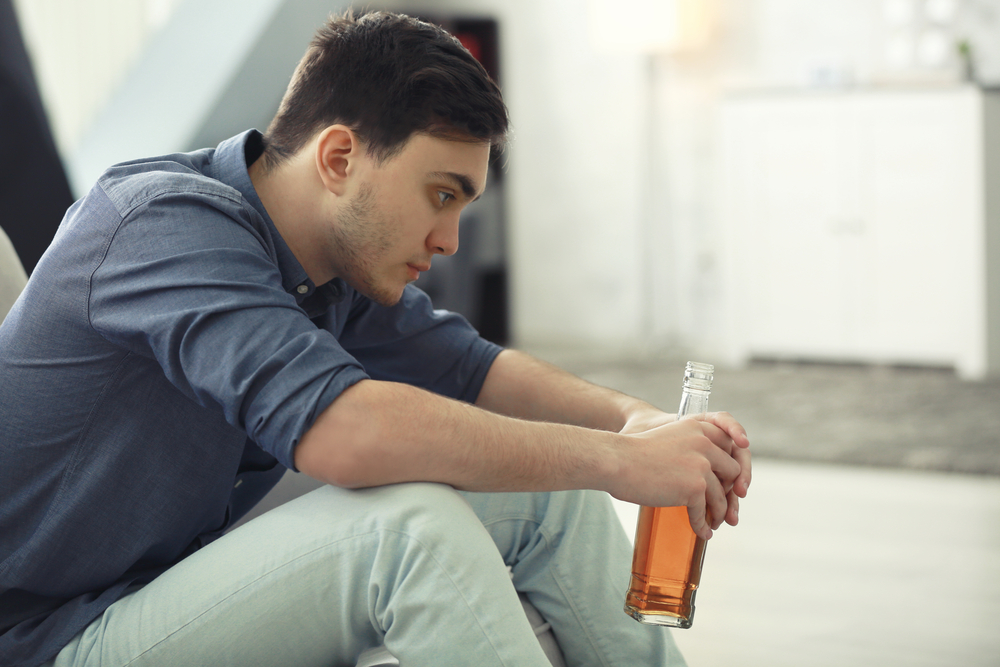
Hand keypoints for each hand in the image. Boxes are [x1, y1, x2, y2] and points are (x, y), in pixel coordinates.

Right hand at [615, 411, 750, 539]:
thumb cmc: (633, 453)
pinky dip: (702, 524)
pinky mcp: (694, 487)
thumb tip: (703, 476)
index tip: (728, 483)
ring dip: (719, 513)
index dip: (729, 466)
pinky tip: (701, 531)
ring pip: (720, 496)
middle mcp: (704, 444)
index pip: (728, 446)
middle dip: (729, 491)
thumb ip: (689, 448)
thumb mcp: (669, 438)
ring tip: (714, 523)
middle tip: (722, 505)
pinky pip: (703, 511)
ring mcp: (701, 466)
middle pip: (732, 472)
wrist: (616, 461)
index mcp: (698, 428)